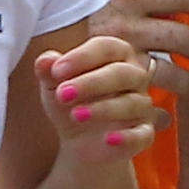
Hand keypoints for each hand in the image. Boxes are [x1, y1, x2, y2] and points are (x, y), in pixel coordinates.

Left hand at [41, 30, 166, 160]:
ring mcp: (142, 106)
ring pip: (132, 103)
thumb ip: (49, 71)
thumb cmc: (71, 102)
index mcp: (115, 56)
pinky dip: (128, 137)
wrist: (80, 141)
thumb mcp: (54, 86)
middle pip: (122, 73)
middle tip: (63, 94)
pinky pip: (143, 134)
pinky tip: (109, 139)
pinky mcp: (144, 134)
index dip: (82, 57)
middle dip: (92, 82)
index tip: (56, 70)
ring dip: (103, 108)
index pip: (106, 47)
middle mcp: (134, 77)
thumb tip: (45, 61)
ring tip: (75, 115)